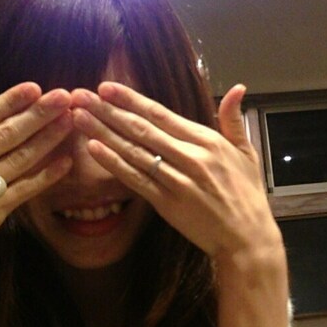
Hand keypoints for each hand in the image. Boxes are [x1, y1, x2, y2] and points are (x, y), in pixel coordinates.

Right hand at [0, 84, 72, 295]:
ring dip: (49, 138)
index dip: (9, 102)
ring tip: (70, 121)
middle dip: (38, 113)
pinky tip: (66, 162)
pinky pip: (24, 190)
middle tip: (64, 96)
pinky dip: (46, 175)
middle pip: (4, 134)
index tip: (33, 88)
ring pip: (19, 158)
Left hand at [70, 83, 282, 263]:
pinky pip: (136, 180)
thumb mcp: (247, 154)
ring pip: (134, 151)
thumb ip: (234, 120)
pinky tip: (94, 149)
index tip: (107, 88)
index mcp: (208, 141)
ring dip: (103, 132)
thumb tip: (238, 88)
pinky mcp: (168, 204)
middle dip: (107, 110)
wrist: (247, 238)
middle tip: (80, 95)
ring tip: (78, 116)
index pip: (162, 114)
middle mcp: (191, 157)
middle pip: (141, 128)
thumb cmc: (248, 197)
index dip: (131, 100)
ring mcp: (178, 181)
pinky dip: (115, 163)